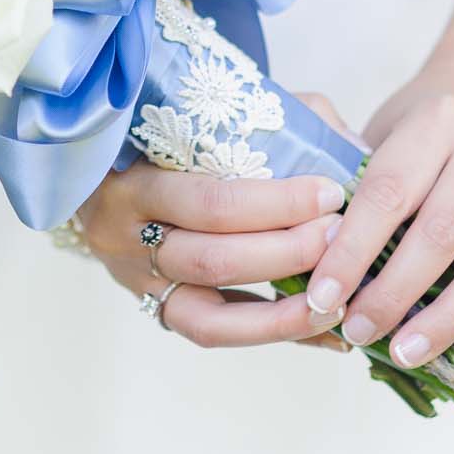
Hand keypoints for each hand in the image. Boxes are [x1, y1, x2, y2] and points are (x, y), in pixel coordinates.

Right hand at [78, 109, 348, 350]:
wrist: (102, 174)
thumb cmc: (169, 137)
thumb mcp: (205, 118)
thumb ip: (276, 126)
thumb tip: (351, 151)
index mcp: (133, 182)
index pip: (211, 201)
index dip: (277, 203)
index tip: (331, 192)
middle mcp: (126, 240)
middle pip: (214, 259)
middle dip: (288, 252)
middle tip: (341, 235)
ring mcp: (139, 284)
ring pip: (213, 317)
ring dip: (285, 312)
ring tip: (339, 300)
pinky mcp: (160, 312)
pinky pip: (220, 336)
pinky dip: (277, 334)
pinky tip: (325, 332)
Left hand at [304, 74, 453, 370]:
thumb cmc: (422, 122)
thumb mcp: (382, 126)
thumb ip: (353, 177)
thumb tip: (309, 255)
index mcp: (436, 123)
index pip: (389, 192)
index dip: (353, 250)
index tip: (322, 295)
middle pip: (444, 233)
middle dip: (395, 293)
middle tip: (357, 329)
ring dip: (449, 319)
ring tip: (406, 352)